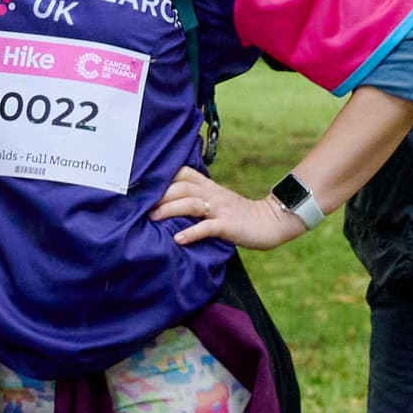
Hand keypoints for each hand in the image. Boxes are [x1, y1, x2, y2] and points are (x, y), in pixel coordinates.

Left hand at [152, 168, 308, 249]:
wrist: (272, 222)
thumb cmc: (241, 215)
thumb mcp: (219, 201)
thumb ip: (199, 198)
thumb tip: (172, 203)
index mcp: (209, 187)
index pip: (183, 173)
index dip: (164, 176)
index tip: (143, 185)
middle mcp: (213, 194)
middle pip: (182, 186)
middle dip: (160, 195)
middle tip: (140, 205)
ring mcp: (221, 209)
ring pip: (192, 203)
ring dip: (170, 210)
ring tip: (153, 218)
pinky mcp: (229, 225)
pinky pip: (208, 227)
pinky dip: (192, 233)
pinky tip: (179, 239)